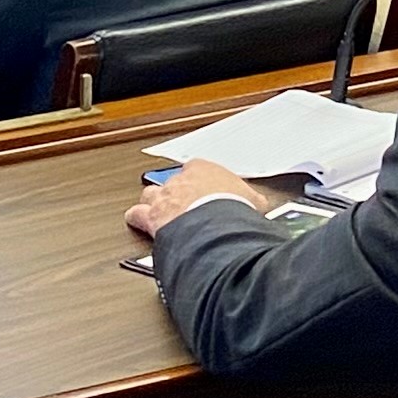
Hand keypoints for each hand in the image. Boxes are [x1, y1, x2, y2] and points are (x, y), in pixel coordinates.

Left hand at [125, 158, 271, 241]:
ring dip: (152, 202)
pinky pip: (136, 215)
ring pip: (149, 193)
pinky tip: (138, 223)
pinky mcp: (151, 218)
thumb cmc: (231, 210)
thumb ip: (252, 201)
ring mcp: (163, 198)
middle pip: (172, 181)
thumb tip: (261, 206)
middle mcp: (180, 181)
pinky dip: (137, 219)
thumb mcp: (252, 202)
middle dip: (175, 191)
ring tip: (156, 210)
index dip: (199, 182)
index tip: (204, 191)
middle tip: (181, 203)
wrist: (213, 227)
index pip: (198, 169)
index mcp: (203, 170)